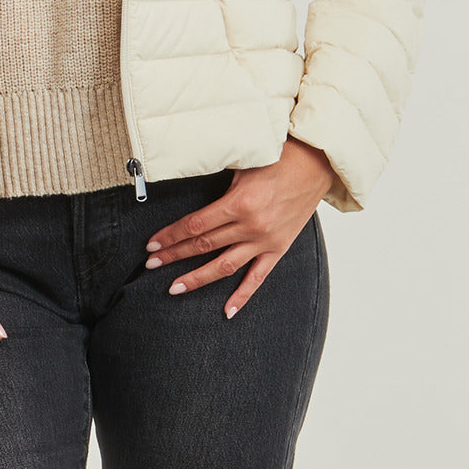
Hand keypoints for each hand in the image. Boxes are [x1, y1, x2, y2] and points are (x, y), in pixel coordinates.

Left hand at [142, 136, 336, 318]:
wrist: (317, 164)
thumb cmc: (280, 157)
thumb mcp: (244, 163)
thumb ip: (220, 181)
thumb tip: (190, 185)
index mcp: (239, 203)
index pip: (195, 225)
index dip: (171, 236)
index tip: (152, 244)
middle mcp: (251, 226)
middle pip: (204, 246)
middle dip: (174, 255)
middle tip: (151, 265)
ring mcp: (266, 241)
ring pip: (224, 266)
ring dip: (197, 278)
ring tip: (174, 288)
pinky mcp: (279, 249)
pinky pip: (257, 277)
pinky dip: (242, 295)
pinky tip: (227, 311)